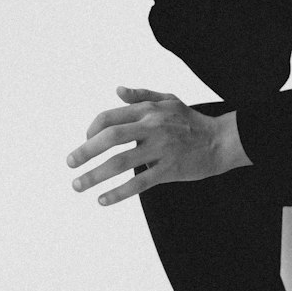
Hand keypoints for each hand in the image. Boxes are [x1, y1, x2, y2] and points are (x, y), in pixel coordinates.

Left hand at [67, 88, 250, 205]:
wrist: (221, 140)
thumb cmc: (191, 120)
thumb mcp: (168, 100)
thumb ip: (142, 96)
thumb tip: (117, 91)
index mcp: (148, 111)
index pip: (109, 118)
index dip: (91, 131)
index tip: (85, 143)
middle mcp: (152, 127)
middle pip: (110, 138)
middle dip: (85, 151)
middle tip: (70, 163)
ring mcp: (161, 149)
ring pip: (120, 163)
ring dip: (95, 175)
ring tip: (77, 185)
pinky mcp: (169, 170)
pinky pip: (139, 183)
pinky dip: (118, 193)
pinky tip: (103, 200)